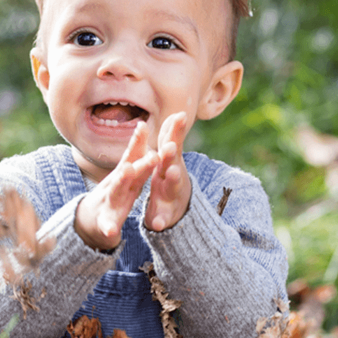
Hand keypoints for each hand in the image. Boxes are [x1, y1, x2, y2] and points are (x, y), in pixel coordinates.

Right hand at [75, 121, 157, 249]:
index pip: (133, 157)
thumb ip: (135, 155)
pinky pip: (106, 226)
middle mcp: (116, 186)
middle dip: (140, 165)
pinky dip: (108, 227)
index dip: (139, 142)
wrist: (89, 220)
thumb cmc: (113, 194)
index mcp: (126, 177)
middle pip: (128, 173)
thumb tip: (143, 126)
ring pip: (116, 193)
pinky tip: (110, 231)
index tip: (144, 126)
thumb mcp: (126, 175)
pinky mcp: (104, 223)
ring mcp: (108, 204)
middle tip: (153, 156)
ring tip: (126, 174)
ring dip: (120, 184)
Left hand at [144, 112, 191, 230]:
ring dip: (171, 181)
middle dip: (170, 154)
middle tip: (169, 147)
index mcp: (169, 161)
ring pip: (171, 188)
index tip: (179, 116)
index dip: (174, 131)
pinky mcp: (166, 214)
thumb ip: (173, 136)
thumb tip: (181, 113)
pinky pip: (162, 217)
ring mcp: (171, 195)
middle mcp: (173, 176)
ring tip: (170, 174)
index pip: (171, 143)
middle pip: (172, 163)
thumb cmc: (171, 176)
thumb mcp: (171, 157)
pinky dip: (160, 220)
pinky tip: (156, 224)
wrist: (179, 207)